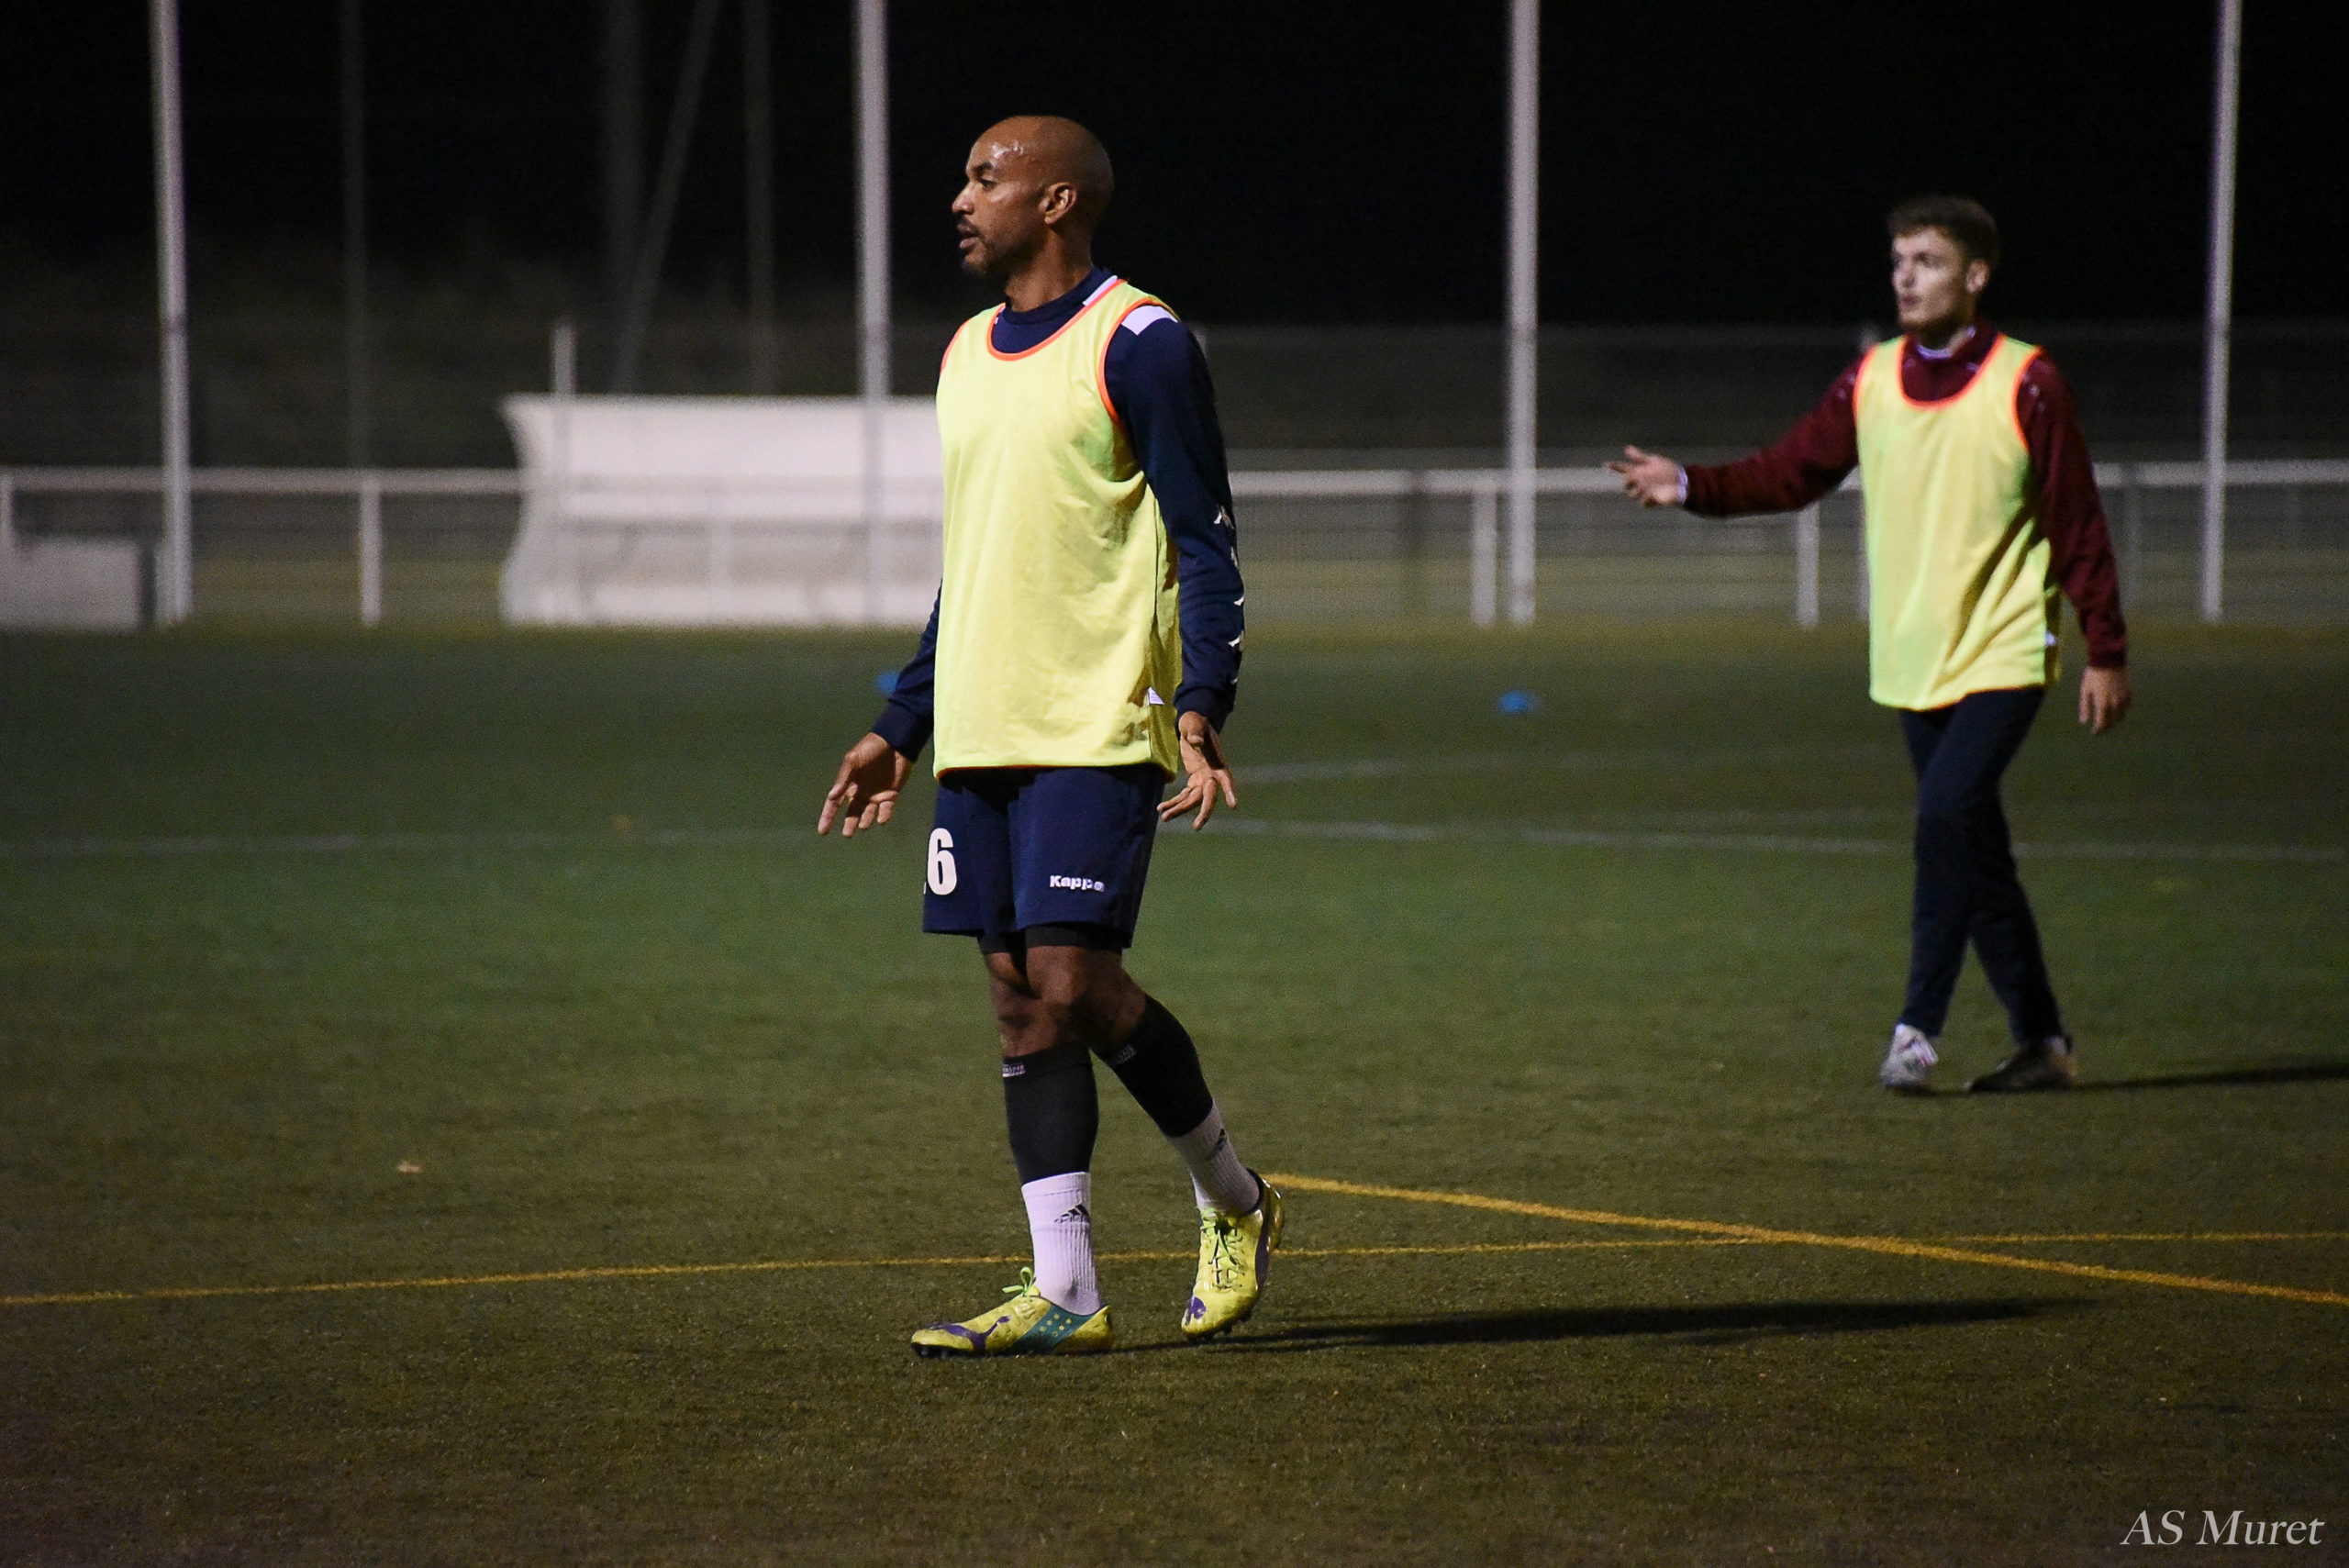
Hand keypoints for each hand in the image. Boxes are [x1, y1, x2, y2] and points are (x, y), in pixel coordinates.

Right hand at [817, 733, 911, 836]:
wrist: (894, 742)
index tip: (822, 831)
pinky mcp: (891, 795)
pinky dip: (883, 816)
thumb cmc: (870, 748)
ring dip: (865, 821)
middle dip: (849, 824)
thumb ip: (844, 778)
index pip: (835, 804)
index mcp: (848, 784)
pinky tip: (881, 820)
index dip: (828, 817)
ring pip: (868, 814)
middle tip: (847, 834)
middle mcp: (860, 793)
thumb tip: (832, 796)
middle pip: (852, 813)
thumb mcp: (853, 760)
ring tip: (862, 826)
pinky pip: (886, 810)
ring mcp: (875, 795)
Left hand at [1159, 710, 1237, 830]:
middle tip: (1196, 827)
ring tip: (1164, 818)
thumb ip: (1196, 733)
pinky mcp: (1194, 779)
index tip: (1234, 805)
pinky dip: (1174, 802)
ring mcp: (1203, 778)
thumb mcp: (1195, 725)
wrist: (1192, 724)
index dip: (1230, 791)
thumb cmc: (1196, 722)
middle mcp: (1212, 774)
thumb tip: (1195, 741)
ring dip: (1179, 809)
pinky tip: (1161, 809)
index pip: (1226, 779)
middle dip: (1203, 812)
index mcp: (1217, 762)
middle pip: (1209, 797)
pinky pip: (1184, 795)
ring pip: (1193, 800)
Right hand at [1605, 445, 1682, 507]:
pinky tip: (1652, 495)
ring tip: (1646, 488)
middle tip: (1635, 478)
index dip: (1614, 466)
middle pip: (1625, 484)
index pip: (1623, 468)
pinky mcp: (1651, 500)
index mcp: (1639, 471)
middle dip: (1627, 482)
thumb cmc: (1668, 470)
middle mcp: (1639, 481)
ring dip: (1637, 491)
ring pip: (1632, 494)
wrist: (1682, 482)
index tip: (1604, 464)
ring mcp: (1644, 491)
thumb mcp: (1654, 461)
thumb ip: (1639, 457)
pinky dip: (1645, 499)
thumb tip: (1626, 448)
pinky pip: (1643, 502)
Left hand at [2078, 665, 2131, 734]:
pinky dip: (2123, 709)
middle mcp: (2115, 704)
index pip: (2102, 724)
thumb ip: (2085, 707)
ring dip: (2116, 719)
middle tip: (2102, 728)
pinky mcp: (2129, 692)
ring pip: (2122, 715)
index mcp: (2103, 705)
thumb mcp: (2085, 691)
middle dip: (2107, 727)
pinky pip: (2128, 706)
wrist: (2108, 661)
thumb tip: (2084, 722)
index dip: (2098, 730)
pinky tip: (2118, 709)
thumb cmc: (2093, 675)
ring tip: (2110, 720)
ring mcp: (2124, 699)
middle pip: (2113, 722)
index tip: (2095, 733)